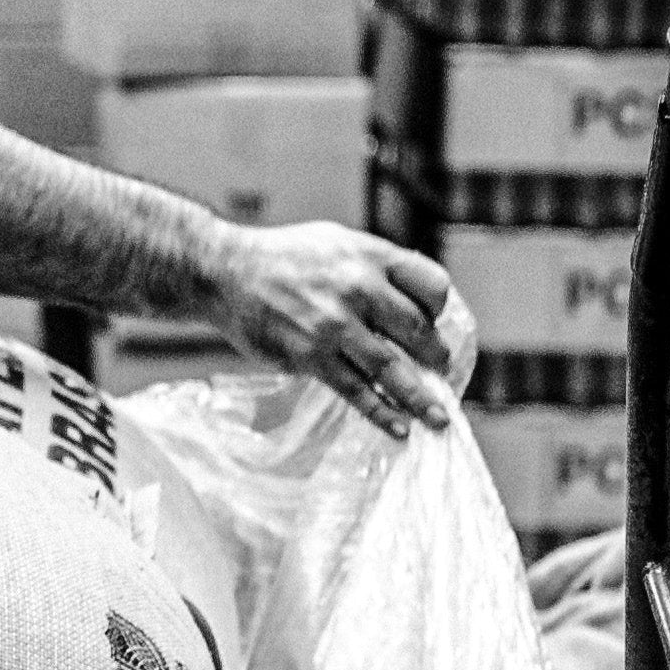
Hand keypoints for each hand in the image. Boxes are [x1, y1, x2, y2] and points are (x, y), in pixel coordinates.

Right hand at [201, 221, 457, 439]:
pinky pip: (355, 390)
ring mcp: (335, 325)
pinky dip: (380, 412)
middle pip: (418, 330)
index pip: (432, 285)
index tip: (435, 323)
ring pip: (392, 368)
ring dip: (420, 398)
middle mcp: (358, 289)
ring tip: (439, 419)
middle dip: (436, 356)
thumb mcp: (337, 241)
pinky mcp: (310, 356)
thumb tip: (411, 299)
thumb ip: (376, 266)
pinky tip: (398, 428)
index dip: (440, 309)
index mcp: (371, 256)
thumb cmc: (283, 256)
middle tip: (443, 371)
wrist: (225, 271)